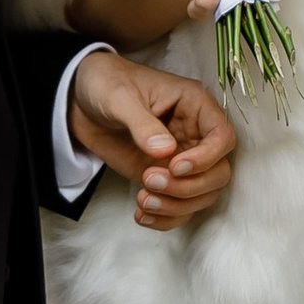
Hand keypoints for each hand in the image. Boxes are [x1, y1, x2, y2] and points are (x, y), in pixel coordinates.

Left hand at [67, 49, 239, 229]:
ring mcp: (181, 159)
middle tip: (148, 179)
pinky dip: (165, 218)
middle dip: (188, 187)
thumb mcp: (120, 97)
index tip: (174, 166)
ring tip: (142, 200)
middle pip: (218, 173)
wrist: (81, 101)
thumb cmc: (107, 85)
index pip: (222, 137)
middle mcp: (195, 135)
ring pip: (202, 195)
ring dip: (175, 206)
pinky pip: (179, 207)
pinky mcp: (165, 178)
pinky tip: (141, 215)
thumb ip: (143, 124)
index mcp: (194, 106)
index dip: (206, 158)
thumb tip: (165, 151)